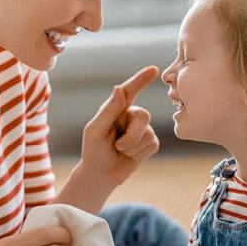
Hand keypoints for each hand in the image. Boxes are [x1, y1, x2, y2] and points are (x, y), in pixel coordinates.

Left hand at [79, 66, 159, 188]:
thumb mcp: (96, 130)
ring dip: (132, 147)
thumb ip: (109, 110)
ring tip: (120, 151)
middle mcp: (129, 116)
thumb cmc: (94, 151)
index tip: (153, 70)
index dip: (141, 79)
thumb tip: (119, 88)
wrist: (101, 175)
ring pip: (147, 132)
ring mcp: (142, 129)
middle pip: (143, 115)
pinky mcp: (149, 143)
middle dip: (131, 135)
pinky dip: (138, 153)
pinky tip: (129, 156)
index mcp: (115, 109)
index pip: (130, 90)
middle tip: (117, 146)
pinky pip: (152, 144)